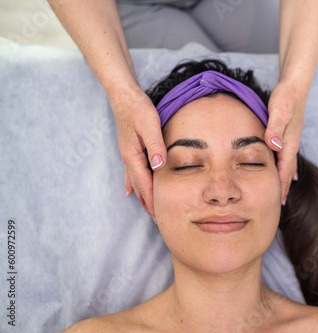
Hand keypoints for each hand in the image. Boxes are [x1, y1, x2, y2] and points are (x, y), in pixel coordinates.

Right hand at [109, 86, 166, 216]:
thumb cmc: (137, 108)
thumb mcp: (150, 125)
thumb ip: (155, 146)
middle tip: (156, 219)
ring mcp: (128, 154)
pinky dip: (132, 183)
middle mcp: (128, 158)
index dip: (152, 200)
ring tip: (147, 210)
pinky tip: (129, 191)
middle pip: (139, 186)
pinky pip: (131, 171)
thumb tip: (159, 167)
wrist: (124, 95)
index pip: (144, 184)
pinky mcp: (130, 148)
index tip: (159, 215)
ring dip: (141, 195)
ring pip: (135, 181)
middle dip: (147, 203)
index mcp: (133, 156)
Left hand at [265, 80, 305, 203]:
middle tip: (279, 205)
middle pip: (287, 171)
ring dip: (284, 179)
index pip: (284, 171)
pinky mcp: (287, 134)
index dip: (281, 187)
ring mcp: (290, 139)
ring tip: (282, 193)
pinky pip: (286, 156)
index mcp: (289, 143)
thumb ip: (275, 128)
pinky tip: (288, 171)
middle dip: (284, 188)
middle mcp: (291, 144)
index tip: (278, 203)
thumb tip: (274, 146)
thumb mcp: (279, 111)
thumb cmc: (286, 97)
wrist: (295, 84)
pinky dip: (286, 167)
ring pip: (287, 164)